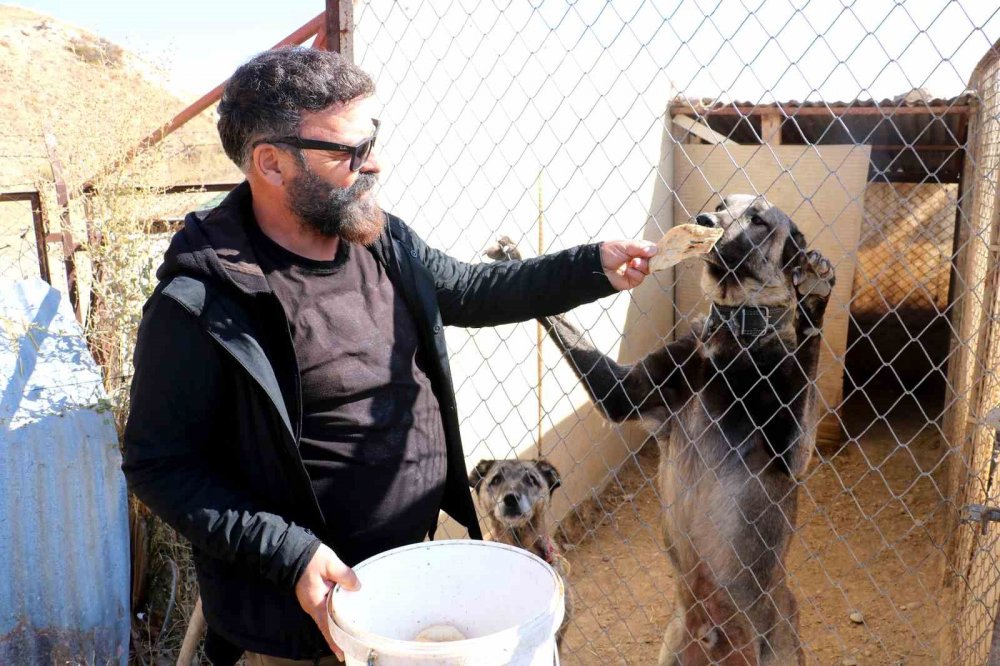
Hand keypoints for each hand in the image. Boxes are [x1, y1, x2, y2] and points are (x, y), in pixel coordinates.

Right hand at [294, 544, 360, 659]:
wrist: (294, 552)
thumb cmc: (311, 558)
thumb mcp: (330, 563)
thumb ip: (345, 575)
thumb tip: (357, 587)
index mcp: (316, 602)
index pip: (327, 626)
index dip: (335, 641)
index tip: (342, 654)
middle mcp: (313, 606)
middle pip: (327, 626)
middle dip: (338, 637)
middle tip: (352, 648)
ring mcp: (313, 602)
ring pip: (327, 619)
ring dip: (338, 627)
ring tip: (351, 636)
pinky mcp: (314, 596)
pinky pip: (326, 610)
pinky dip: (335, 615)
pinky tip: (345, 616)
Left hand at [600, 240, 657, 290]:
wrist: (597, 265)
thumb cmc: (609, 252)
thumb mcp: (625, 246)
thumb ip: (640, 247)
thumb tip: (655, 250)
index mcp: (638, 249)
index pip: (652, 249)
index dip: (655, 251)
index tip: (656, 251)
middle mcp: (639, 259)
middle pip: (653, 260)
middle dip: (649, 259)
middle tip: (642, 256)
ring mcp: (636, 270)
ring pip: (648, 269)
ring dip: (642, 265)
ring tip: (633, 263)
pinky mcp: (633, 280)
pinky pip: (640, 277)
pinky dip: (635, 273)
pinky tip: (628, 270)